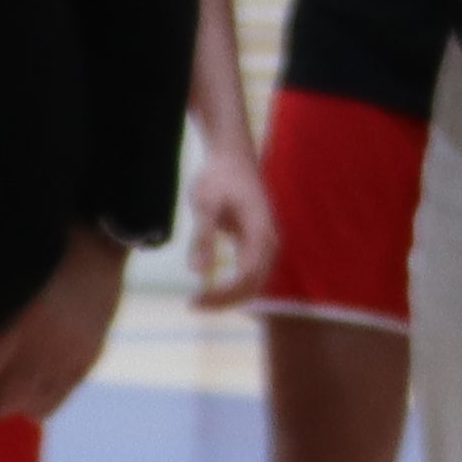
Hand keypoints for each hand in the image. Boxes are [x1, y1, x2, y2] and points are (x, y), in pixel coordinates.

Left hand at [0, 227, 130, 422]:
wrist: (99, 240)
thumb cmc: (40, 252)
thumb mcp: (1, 276)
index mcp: (19, 324)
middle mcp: (45, 348)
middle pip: (3, 401)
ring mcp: (69, 358)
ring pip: (29, 407)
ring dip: (11, 404)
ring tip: (1, 393)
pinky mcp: (87, 361)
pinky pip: (56, 400)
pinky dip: (37, 402)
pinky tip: (29, 391)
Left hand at [182, 146, 273, 310]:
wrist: (232, 157)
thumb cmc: (218, 177)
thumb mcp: (205, 203)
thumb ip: (202, 237)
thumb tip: (198, 272)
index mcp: (260, 233)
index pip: (247, 277)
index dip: (223, 294)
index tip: (195, 299)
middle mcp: (269, 243)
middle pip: (254, 286)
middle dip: (225, 301)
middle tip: (191, 304)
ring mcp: (265, 244)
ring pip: (253, 283)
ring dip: (229, 297)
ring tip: (197, 301)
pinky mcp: (256, 244)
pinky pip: (249, 274)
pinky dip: (231, 287)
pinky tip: (209, 291)